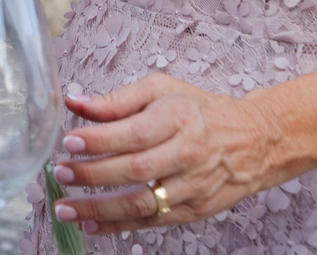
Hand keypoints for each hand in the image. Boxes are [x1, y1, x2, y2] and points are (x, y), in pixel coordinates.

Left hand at [52, 75, 287, 233]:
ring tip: (66, 209)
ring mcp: (193, 186)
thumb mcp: (161, 90)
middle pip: (136, 169)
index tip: (69, 142)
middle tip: (61, 174)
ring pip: (143, 202)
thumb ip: (116, 100)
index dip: (100, 140)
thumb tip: (73, 102)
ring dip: (100, 208)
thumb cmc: (199, 110)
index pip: (134, 133)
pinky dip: (120, 226)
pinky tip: (92, 225)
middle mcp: (187, 154)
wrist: (255, 141)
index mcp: (178, 118)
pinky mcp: (195, 210)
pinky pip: (154, 221)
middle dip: (93, 174)